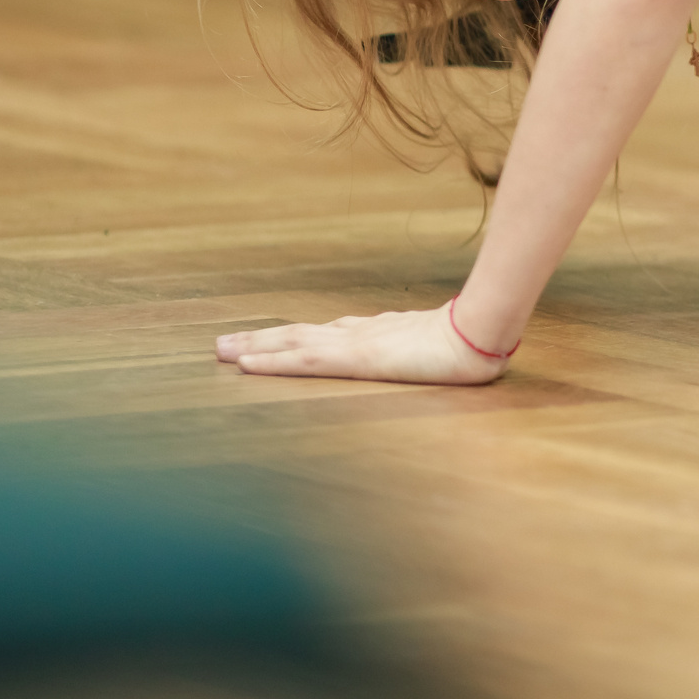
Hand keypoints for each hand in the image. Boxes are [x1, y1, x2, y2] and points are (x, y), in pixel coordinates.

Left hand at [214, 307, 509, 384]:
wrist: (478, 334)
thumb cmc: (474, 343)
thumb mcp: (451, 348)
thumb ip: (436, 346)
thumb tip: (449, 356)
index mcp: (380, 334)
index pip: (329, 335)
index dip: (297, 339)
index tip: (273, 341)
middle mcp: (359, 334)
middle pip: (300, 334)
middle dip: (262, 340)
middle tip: (223, 345)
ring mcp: (353, 344)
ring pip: (291, 343)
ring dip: (254, 346)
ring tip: (220, 351)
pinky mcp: (350, 358)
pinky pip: (300, 360)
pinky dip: (270, 361)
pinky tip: (245, 364)